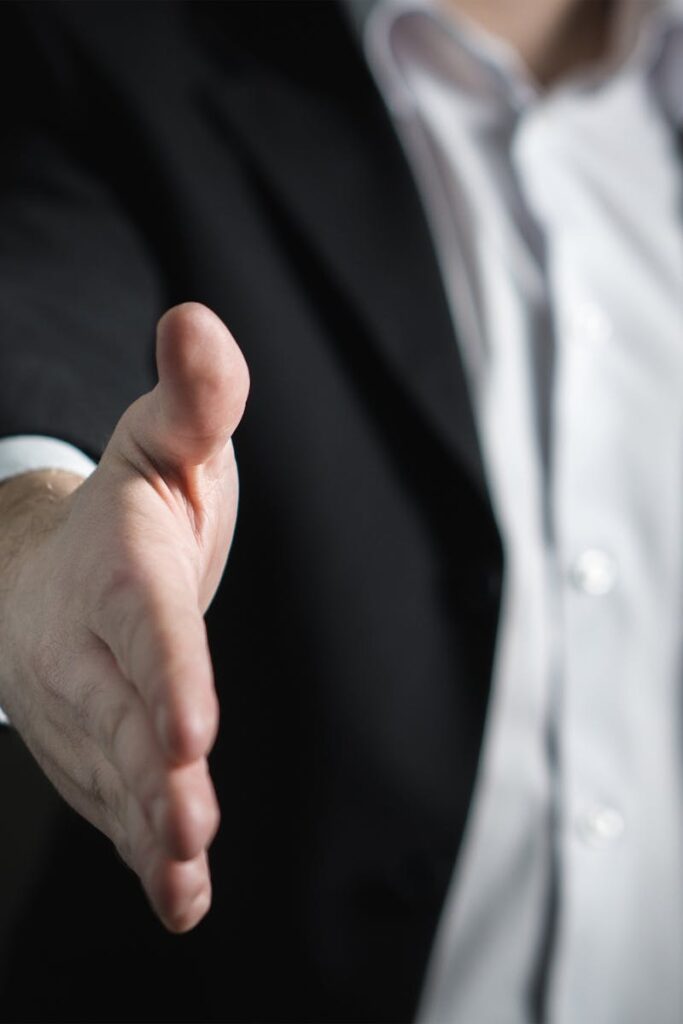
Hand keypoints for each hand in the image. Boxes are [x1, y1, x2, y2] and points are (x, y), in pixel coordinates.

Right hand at [0, 302, 248, 931]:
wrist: (49, 571)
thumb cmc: (128, 508)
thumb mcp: (166, 441)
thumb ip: (195, 397)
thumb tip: (197, 318)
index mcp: (121, 568)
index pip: (146, 625)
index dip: (168, 672)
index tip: (190, 727)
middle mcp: (93, 646)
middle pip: (125, 712)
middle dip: (154, 771)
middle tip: (188, 820)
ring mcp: (88, 706)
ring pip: (117, 772)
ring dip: (150, 827)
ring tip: (182, 873)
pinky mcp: (96, 748)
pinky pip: (116, 804)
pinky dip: (145, 854)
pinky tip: (181, 901)